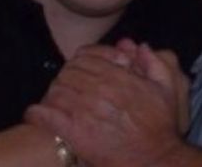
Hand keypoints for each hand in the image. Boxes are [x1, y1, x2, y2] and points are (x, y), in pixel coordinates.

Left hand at [25, 44, 184, 166]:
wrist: (155, 159)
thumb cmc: (160, 126)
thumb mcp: (166, 89)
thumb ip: (154, 63)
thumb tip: (139, 46)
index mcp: (118, 76)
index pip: (84, 58)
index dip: (77, 63)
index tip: (77, 72)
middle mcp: (100, 90)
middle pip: (67, 73)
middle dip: (64, 78)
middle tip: (64, 88)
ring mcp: (86, 111)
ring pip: (55, 91)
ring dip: (51, 95)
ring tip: (52, 102)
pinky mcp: (75, 134)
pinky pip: (46, 116)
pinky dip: (36, 113)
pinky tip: (36, 114)